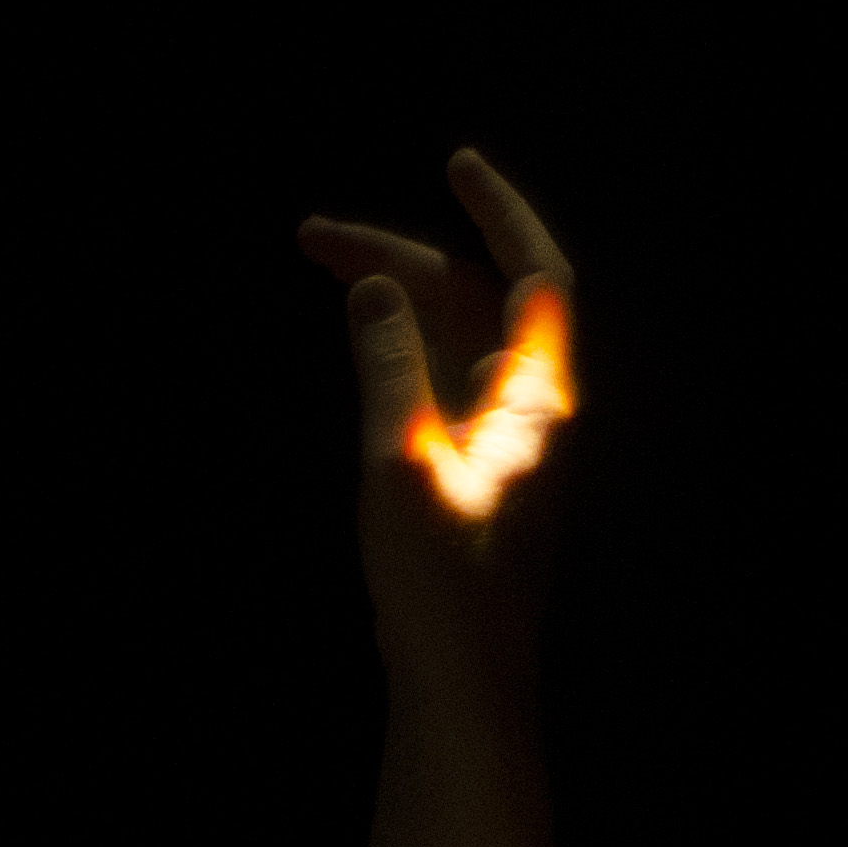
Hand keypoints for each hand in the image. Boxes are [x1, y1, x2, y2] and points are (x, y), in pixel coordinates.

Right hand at [297, 147, 580, 700]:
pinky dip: (400, 348)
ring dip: (395, 300)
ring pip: (453, 341)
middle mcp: (528, 411)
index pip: (537, 275)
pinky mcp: (471, 475)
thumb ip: (389, 367)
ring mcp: (500, 443)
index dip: (501, 212)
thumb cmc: (442, 585)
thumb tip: (373, 290)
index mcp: (536, 401)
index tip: (455, 164)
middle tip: (311, 239)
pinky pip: (439, 384)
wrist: (461, 682)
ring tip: (324, 271)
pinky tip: (362, 342)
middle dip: (401, 257)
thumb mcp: (402, 463)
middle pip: (475, 301)